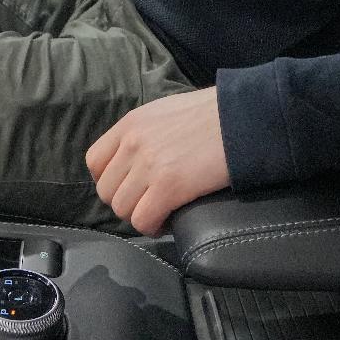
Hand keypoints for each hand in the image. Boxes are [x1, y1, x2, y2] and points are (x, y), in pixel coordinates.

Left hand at [86, 87, 230, 234]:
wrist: (244, 116)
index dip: (110, 181)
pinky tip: (169, 220)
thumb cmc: (213, 114)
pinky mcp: (169, 186)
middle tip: (150, 203)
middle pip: (107, 191)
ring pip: (123, 209)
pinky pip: (144, 220)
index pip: (95, 161)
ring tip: (162, 212)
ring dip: (141, 216)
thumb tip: (137, 160)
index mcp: (131, 124)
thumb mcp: (166, 113)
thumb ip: (145, 133)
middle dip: (127, 202)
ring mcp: (148, 165)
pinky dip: (154, 226)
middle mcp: (133, 143)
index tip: (129, 187)